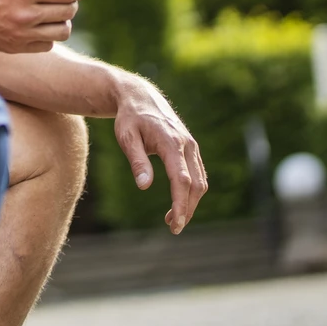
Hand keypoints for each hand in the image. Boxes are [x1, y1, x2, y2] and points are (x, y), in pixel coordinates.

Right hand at [0, 0, 82, 54]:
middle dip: (71, 2)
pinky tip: (38, 25)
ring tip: (53, 13)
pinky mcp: (17, 48)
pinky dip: (48, 35)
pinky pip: (48, 44)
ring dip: (62, 20)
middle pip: (68, 11)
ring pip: (62, 31)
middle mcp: (27, 15)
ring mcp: (23, 34)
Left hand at [111, 75, 206, 233]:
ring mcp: (192, 146)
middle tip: (173, 228)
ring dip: (190, 203)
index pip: (181, 180)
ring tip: (172, 220)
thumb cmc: (130, 118)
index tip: (175, 224)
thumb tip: (145, 186)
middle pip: (195, 184)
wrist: (141, 97)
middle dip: (188, 209)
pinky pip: (198, 174)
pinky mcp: (191, 149)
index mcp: (171, 142)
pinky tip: (179, 203)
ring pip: (200, 181)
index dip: (181, 204)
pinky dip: (191, 192)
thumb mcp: (126, 137)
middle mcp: (187, 144)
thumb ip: (137, 161)